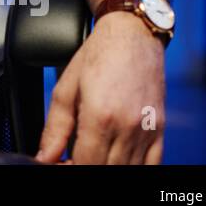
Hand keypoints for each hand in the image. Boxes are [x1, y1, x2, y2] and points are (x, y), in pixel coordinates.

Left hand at [35, 11, 165, 163]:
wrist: (133, 35)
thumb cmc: (99, 56)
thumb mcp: (66, 88)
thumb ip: (55, 127)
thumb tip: (45, 157)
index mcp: (100, 116)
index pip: (85, 164)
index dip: (68, 169)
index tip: (59, 163)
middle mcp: (127, 127)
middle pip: (106, 170)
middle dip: (85, 167)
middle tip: (71, 160)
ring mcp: (147, 130)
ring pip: (129, 170)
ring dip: (107, 168)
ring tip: (91, 156)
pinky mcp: (160, 129)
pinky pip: (153, 164)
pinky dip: (135, 169)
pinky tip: (117, 161)